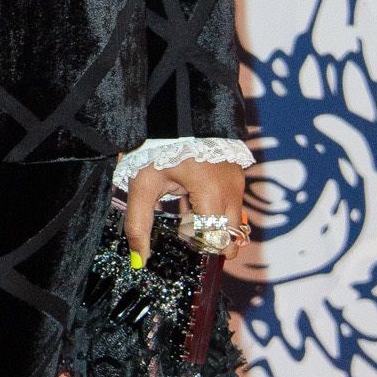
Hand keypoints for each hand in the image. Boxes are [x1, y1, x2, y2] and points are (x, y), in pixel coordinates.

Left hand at [123, 155, 245, 266]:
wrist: (178, 115)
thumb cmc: (158, 148)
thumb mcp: (143, 186)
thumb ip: (139, 224)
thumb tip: (138, 261)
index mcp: (211, 193)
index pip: (215, 240)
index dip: (197, 245)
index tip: (179, 236)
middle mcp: (232, 190)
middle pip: (229, 236)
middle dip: (208, 240)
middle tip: (182, 227)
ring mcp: (238, 183)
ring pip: (233, 224)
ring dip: (212, 227)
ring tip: (186, 212)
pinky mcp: (237, 178)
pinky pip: (232, 208)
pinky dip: (215, 214)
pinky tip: (193, 203)